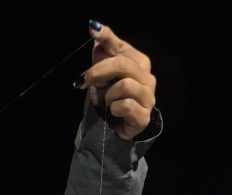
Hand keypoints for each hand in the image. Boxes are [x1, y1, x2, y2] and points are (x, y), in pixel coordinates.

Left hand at [76, 22, 155, 139]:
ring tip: (106, 102)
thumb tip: (96, 38)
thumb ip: (103, 57)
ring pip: (124, 85)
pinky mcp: (144, 116)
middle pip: (121, 64)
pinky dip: (114, 109)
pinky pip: (125, 105)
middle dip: (98, 71)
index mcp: (138, 63)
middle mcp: (147, 77)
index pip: (121, 46)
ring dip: (108, 95)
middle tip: (82, 81)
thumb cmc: (112, 99)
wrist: (118, 128)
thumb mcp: (103, 77)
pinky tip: (113, 112)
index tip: (93, 29)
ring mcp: (148, 97)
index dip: (107, 37)